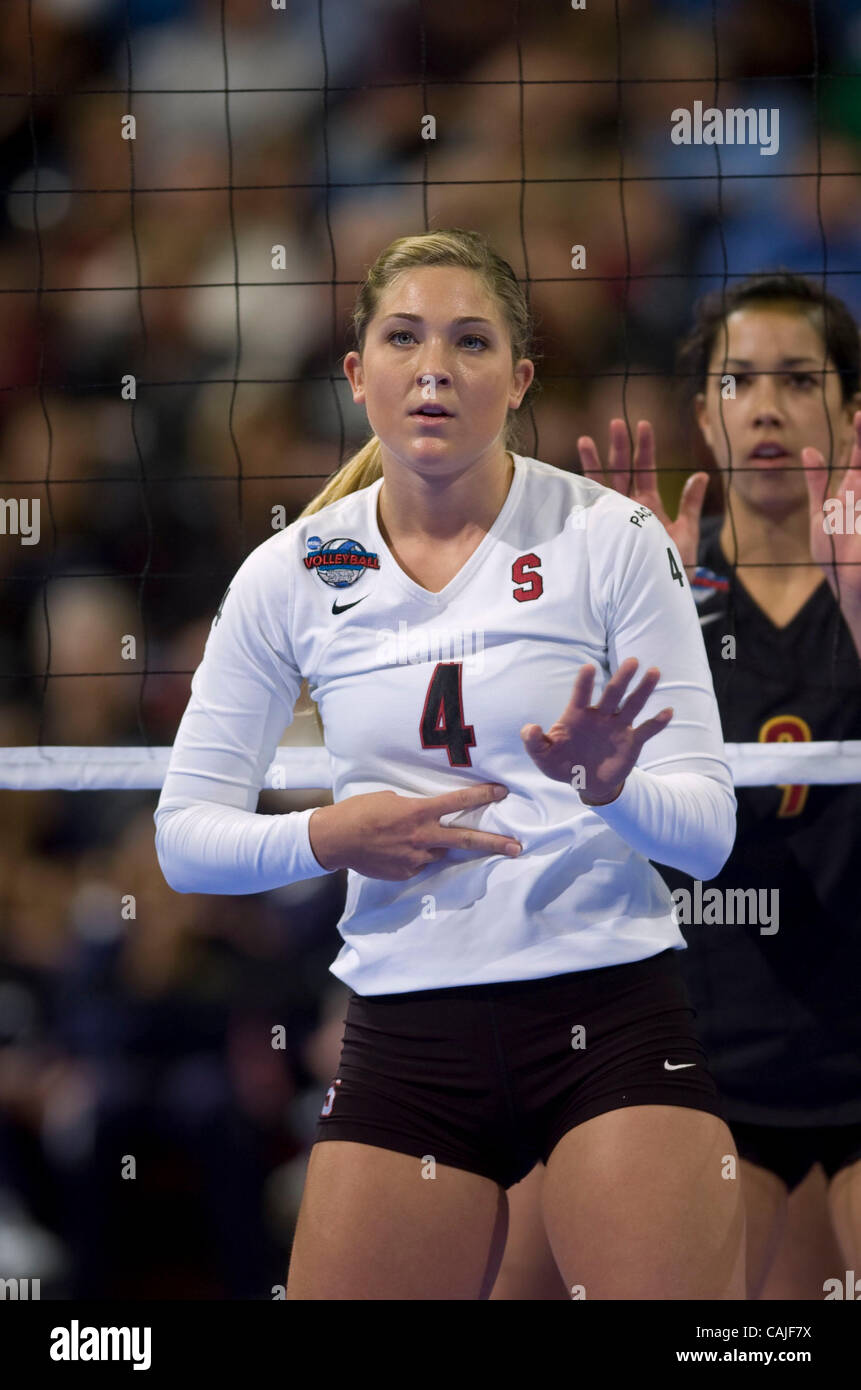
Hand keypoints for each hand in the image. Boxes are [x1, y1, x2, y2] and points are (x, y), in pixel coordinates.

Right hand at [308, 783, 522, 880]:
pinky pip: (420, 862)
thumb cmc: (360, 811)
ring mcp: (416, 858)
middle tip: (517, 847)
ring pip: (439, 851)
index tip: (503, 792)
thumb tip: (427, 817)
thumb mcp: (391, 799)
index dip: (482, 796)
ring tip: (408, 839)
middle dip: (495, 843)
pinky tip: (395, 849)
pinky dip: (415, 856)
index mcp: (419, 812)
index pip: (458, 802)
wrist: (336, 839)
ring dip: (435, 845)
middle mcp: (423, 836)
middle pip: (466, 840)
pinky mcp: (407, 873)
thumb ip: (415, 809)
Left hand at [520, 657, 673, 801]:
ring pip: (632, 704)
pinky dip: (657, 723)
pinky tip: (668, 711)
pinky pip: (646, 730)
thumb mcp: (543, 757)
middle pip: (613, 693)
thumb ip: (534, 743)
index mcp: (577, 715)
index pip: (581, 694)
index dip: (585, 682)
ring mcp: (617, 726)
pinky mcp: (631, 741)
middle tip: (632, 661)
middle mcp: (600, 715)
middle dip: (622, 678)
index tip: (589, 667)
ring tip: (654, 672)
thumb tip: (529, 728)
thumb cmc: (561, 764)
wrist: (585, 782)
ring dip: (643, 689)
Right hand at [578, 418, 708, 574]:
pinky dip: (582, 493)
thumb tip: (701, 476)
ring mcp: (614, 520)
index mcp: (647, 506)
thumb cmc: (674, 567)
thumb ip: (691, 504)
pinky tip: (573, 477)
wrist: (659, 593)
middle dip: (617, 447)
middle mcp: (628, 509)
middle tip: (615, 423)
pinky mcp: (604, 533)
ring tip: (584, 440)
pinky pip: (591, 510)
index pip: (644, 470)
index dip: (643, 448)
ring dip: (594, 463)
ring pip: (602, 486)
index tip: (642, 425)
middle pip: (620, 471)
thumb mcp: (687, 532)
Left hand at [802, 409, 860, 613]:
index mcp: (853, 491)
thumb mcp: (820, 513)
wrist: (847, 584)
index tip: (859, 415)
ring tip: (856, 452)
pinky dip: (859, 494)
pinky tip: (857, 485)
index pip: (859, 459)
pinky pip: (860, 506)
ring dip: (859, 469)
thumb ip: (817, 483)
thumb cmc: (834, 550)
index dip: (860, 437)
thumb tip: (810, 450)